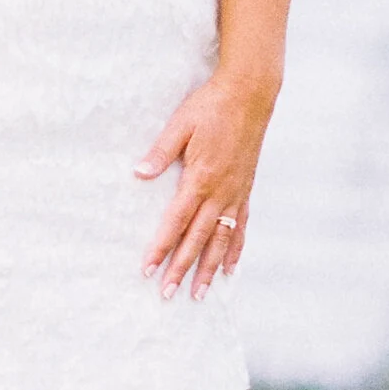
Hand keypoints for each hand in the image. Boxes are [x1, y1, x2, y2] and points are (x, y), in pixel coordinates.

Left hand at [136, 68, 273, 300]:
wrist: (250, 95)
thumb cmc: (211, 106)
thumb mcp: (180, 124)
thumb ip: (161, 152)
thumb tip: (138, 173)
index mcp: (200, 178)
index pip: (175, 222)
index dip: (161, 247)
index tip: (148, 270)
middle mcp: (219, 193)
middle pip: (197, 240)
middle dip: (181, 268)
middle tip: (167, 294)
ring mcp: (235, 194)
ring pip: (221, 240)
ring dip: (208, 269)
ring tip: (199, 294)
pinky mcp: (245, 190)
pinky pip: (240, 227)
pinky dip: (234, 250)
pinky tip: (229, 268)